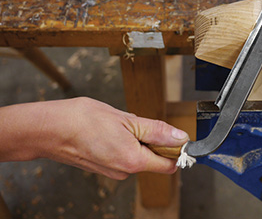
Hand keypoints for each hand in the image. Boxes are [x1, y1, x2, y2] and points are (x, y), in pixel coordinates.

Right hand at [0, 97, 188, 179]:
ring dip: (137, 140)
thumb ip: (157, 131)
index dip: (176, 149)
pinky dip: (124, 142)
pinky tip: (109, 130)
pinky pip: (123, 155)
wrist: (50, 129)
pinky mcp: (102, 167)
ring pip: (138, 155)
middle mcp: (124, 171)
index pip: (169, 164)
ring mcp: (112, 171)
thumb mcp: (128, 120)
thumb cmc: (84, 121)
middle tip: (137, 123)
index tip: (174, 134)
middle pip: (154, 159)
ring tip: (118, 125)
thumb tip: (180, 138)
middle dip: (153, 140)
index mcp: (134, 161)